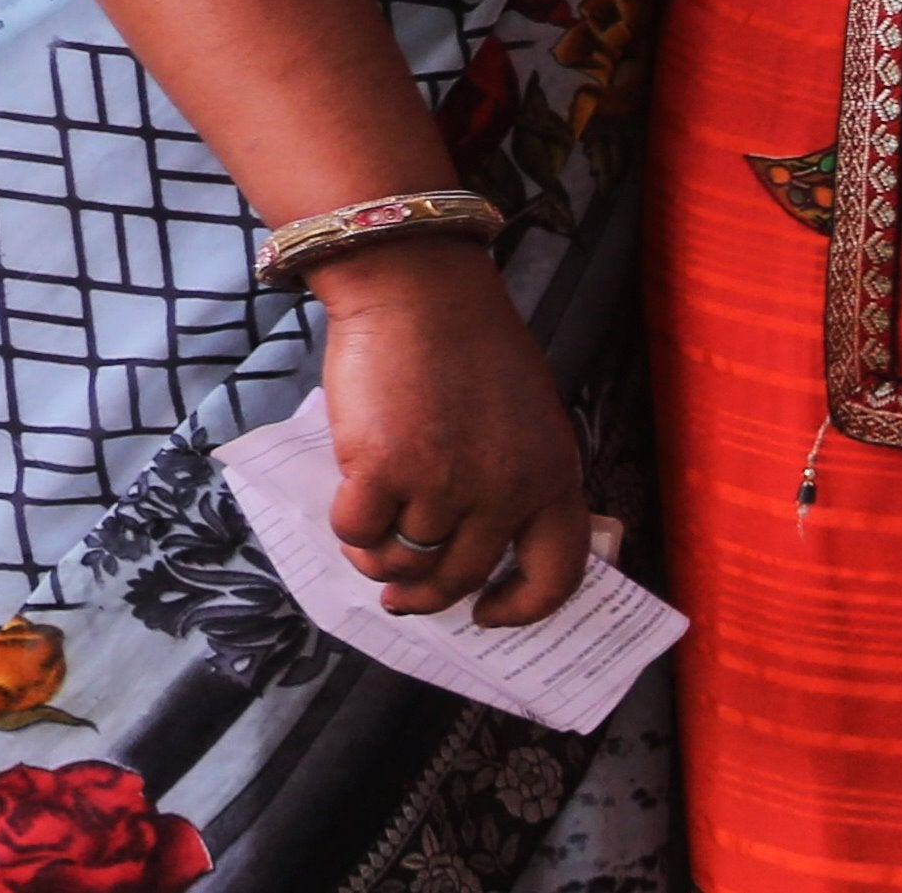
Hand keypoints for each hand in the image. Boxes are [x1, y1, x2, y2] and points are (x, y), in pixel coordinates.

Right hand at [310, 237, 588, 625]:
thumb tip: (465, 538)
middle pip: (464, 576)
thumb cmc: (464, 338)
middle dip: (426, 595)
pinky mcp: (383, 469)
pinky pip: (359, 530)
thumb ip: (510, 475)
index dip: (521, 608)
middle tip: (399, 594)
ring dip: (380, 557)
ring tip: (365, 540)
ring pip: (406, 557)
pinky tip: (347, 505)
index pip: (555, 575)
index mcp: (551, 476)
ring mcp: (443, 484)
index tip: (487, 614)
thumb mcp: (521, 414)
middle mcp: (504, 491)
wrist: (414, 286)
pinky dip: (349, 527)